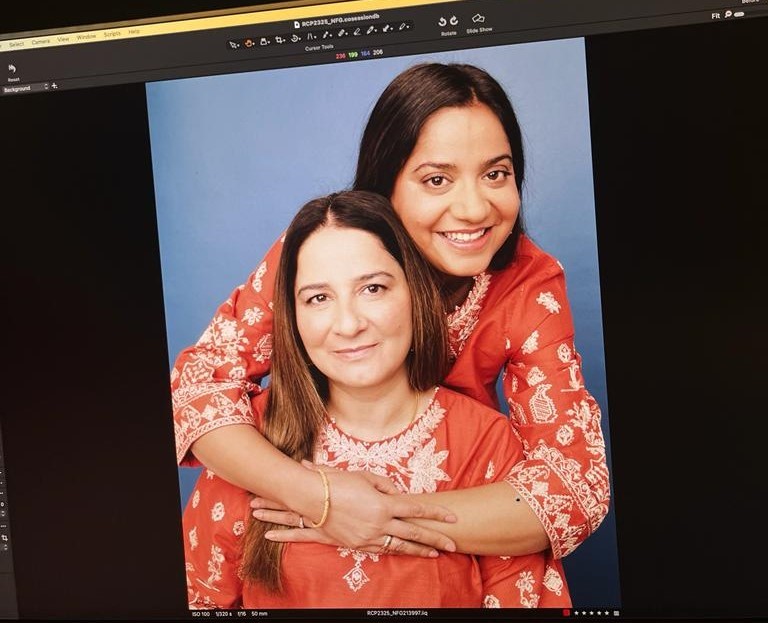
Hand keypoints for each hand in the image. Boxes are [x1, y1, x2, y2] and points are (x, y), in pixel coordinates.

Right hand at [251, 462, 456, 556]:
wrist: (310, 499)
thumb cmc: (337, 482)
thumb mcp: (365, 476)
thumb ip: (386, 485)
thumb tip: (398, 493)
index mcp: (383, 504)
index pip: (416, 509)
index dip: (436, 514)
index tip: (452, 518)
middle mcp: (379, 524)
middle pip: (414, 534)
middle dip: (435, 540)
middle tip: (453, 546)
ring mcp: (367, 537)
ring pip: (399, 546)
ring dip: (417, 550)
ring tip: (432, 554)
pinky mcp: (356, 545)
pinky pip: (380, 549)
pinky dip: (394, 550)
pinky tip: (403, 552)